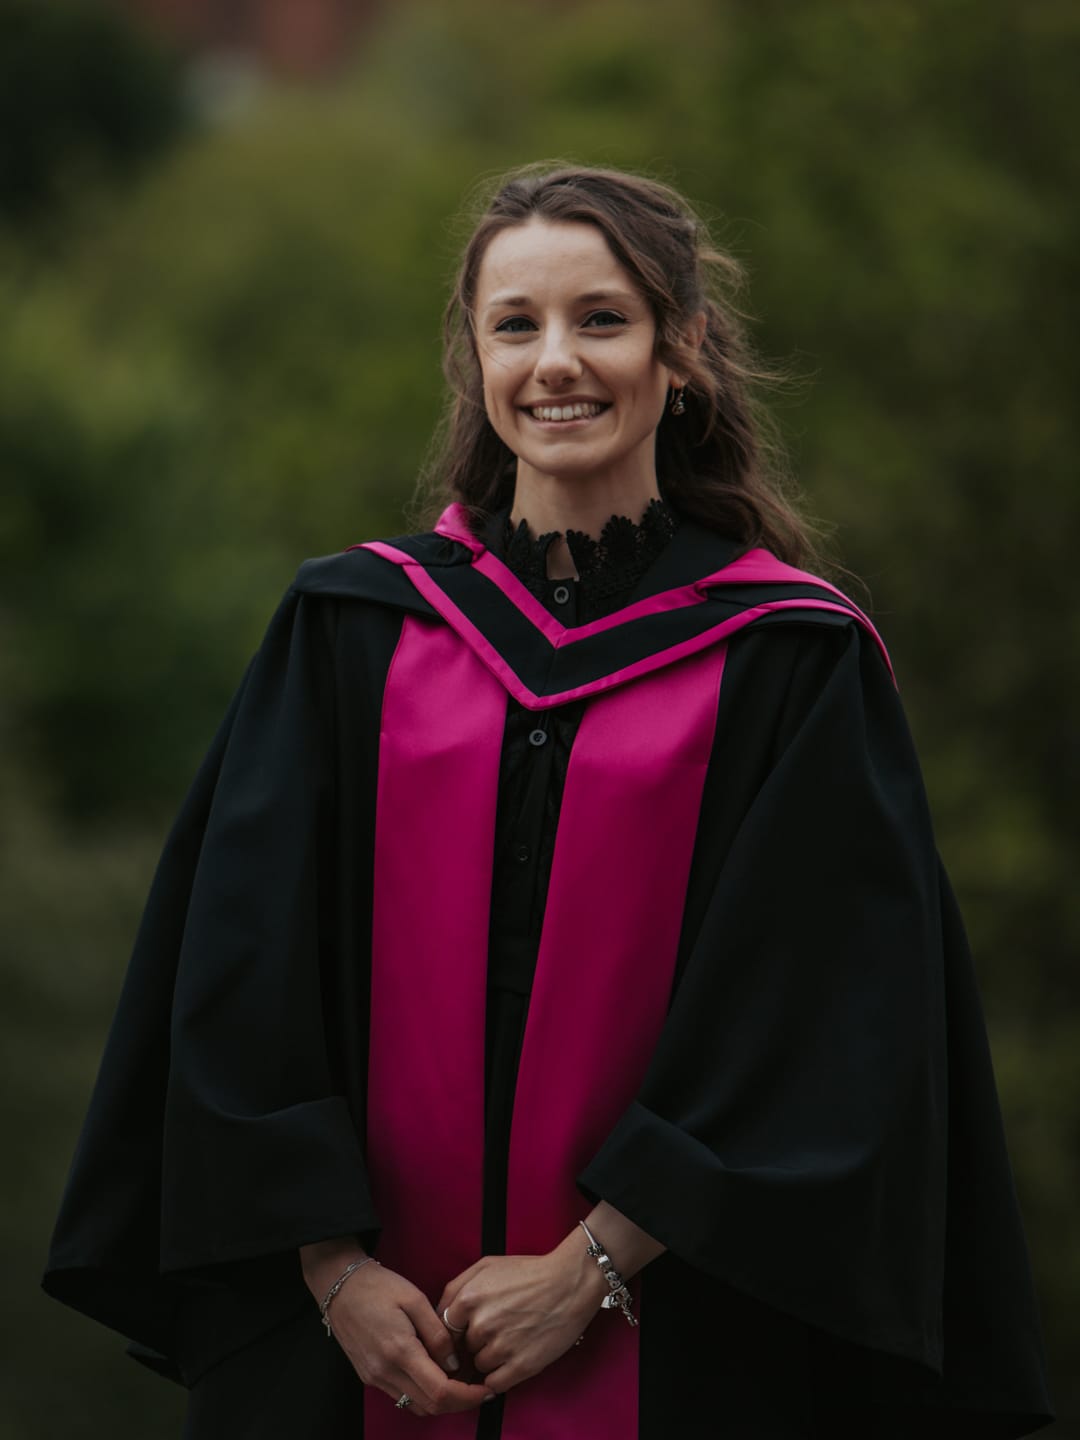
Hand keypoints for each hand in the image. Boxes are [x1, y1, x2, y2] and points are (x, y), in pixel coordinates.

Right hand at [300, 1242, 492, 1417]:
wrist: (340, 1286)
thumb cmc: (379, 1286)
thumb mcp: (415, 1299)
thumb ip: (438, 1334)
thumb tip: (455, 1365)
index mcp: (400, 1352)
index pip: (440, 1392)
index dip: (467, 1397)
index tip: (487, 1390)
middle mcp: (385, 1372)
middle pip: (429, 1406)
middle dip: (460, 1403)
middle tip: (480, 1388)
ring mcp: (375, 1378)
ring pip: (415, 1405)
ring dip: (441, 1401)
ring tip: (461, 1382)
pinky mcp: (369, 1376)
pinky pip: (402, 1397)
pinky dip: (423, 1395)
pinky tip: (435, 1376)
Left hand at [436, 1235, 607, 1394]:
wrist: (570, 1283)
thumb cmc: (529, 1272)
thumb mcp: (486, 1266)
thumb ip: (456, 1287)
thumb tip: (440, 1315)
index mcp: (469, 1299)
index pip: (445, 1330)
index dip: (455, 1332)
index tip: (465, 1332)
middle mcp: (482, 1324)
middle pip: (463, 1348)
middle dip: (474, 1343)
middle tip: (496, 1330)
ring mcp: (502, 1347)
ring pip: (479, 1366)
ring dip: (489, 1358)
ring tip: (509, 1340)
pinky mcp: (521, 1366)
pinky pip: (495, 1383)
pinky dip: (500, 1376)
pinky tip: (512, 1358)